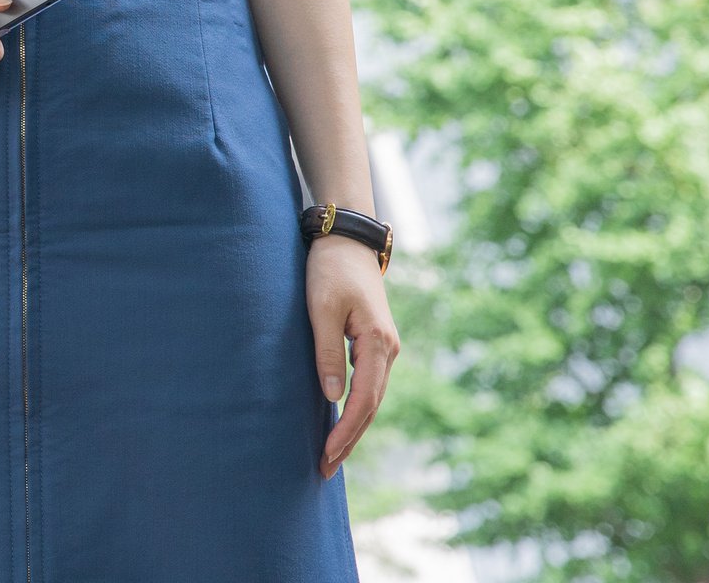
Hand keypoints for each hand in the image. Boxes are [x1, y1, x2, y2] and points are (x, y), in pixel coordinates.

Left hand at [307, 233, 400, 478]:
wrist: (347, 240)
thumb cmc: (330, 270)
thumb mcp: (321, 308)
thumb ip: (326, 351)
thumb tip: (331, 397)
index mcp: (378, 343)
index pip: (363, 400)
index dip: (345, 431)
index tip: (326, 454)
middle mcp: (388, 350)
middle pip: (371, 406)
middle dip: (349, 440)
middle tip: (325, 469)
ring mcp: (384, 348)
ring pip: (372, 398)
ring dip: (353, 428)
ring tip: (331, 456)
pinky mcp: (374, 344)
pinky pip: (368, 385)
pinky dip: (356, 408)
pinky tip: (341, 422)